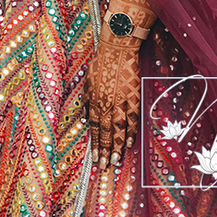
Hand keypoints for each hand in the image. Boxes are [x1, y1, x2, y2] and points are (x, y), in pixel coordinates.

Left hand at [87, 37, 141, 169]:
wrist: (117, 49)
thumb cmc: (101, 64)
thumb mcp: (87, 82)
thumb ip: (86, 101)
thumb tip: (83, 118)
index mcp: (94, 99)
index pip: (93, 126)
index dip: (94, 143)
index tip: (94, 157)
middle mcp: (106, 103)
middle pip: (104, 131)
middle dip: (104, 150)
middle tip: (103, 167)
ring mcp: (120, 101)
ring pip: (118, 129)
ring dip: (116, 146)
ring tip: (115, 162)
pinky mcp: (133, 97)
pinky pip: (132, 119)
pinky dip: (130, 132)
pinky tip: (128, 144)